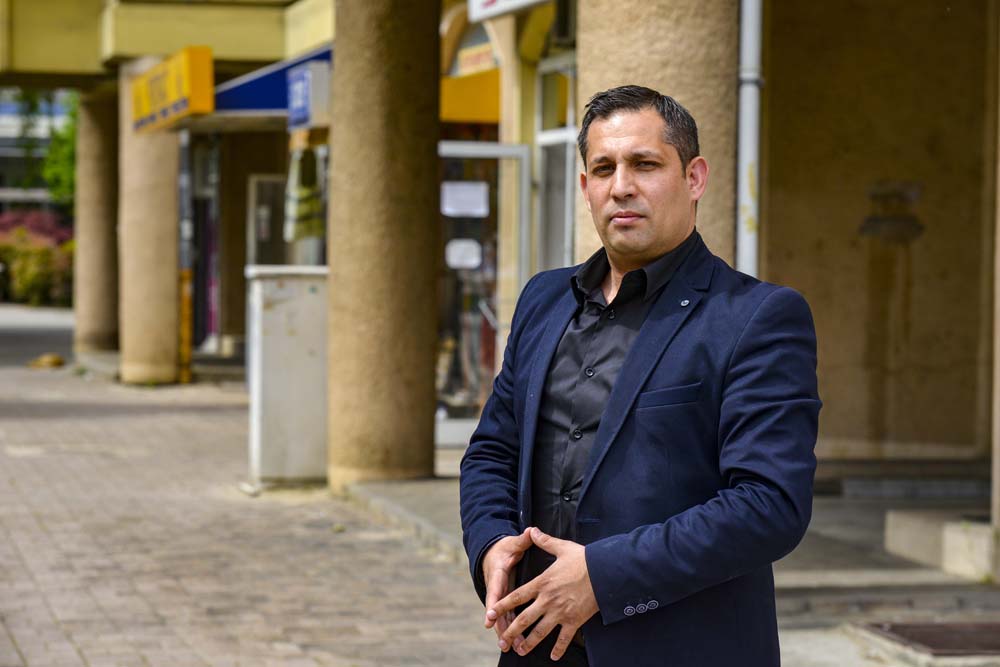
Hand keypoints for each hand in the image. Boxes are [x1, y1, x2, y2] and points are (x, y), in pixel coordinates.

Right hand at [483, 528, 532, 651]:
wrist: (492, 554)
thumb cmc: (503, 549)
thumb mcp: (512, 544)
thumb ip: (522, 540)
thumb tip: (530, 531)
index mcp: (498, 575)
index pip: (494, 591)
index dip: (493, 605)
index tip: (490, 618)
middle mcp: (496, 588)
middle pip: (497, 611)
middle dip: (499, 627)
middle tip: (504, 641)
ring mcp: (500, 596)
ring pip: (502, 617)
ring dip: (506, 632)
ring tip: (511, 648)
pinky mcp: (505, 601)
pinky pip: (508, 617)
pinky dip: (511, 629)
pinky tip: (517, 643)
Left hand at [490, 527, 598, 660]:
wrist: (605, 572)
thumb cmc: (584, 559)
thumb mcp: (562, 548)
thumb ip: (544, 542)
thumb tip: (532, 530)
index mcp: (542, 583)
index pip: (517, 596)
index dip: (503, 605)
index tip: (492, 613)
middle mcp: (548, 600)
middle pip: (524, 619)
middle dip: (511, 631)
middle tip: (503, 640)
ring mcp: (560, 612)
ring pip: (540, 632)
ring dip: (529, 642)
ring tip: (520, 650)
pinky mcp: (574, 620)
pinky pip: (564, 638)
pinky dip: (558, 648)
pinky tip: (553, 656)